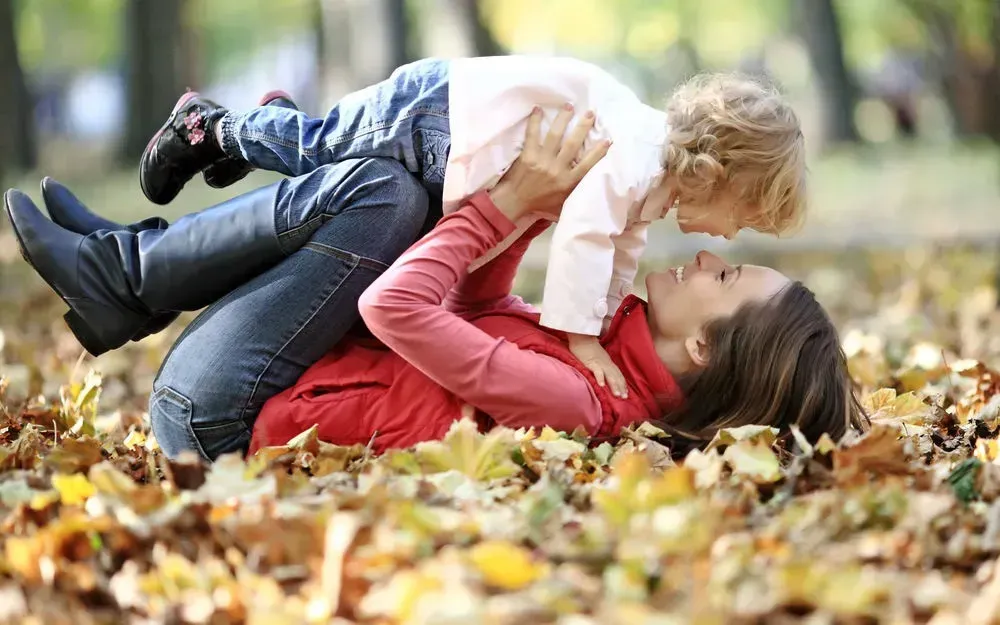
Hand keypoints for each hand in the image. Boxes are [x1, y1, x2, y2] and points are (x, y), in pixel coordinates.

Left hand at [488, 104, 609, 221]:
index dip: (599, 151)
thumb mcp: (562, 203)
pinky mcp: (528, 155)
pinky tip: (538, 109)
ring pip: (555, 135)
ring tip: (569, 106)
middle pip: (573, 144)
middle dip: (583, 126)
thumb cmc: (540, 203)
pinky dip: (535, 121)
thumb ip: (575, 192)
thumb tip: (588, 186)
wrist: (515, 202)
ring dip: (563, 118)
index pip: (588, 164)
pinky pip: (533, 134)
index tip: (608, 139)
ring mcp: (542, 161)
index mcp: (568, 181)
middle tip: (591, 113)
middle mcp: (557, 169)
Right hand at [567, 333, 627, 398]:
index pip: (617, 373)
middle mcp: (606, 363)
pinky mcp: (591, 362)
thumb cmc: (587, 346)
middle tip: (625, 397)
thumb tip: (603, 372)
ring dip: (614, 385)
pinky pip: (597, 371)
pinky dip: (600, 378)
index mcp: (608, 361)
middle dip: (621, 387)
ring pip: (609, 375)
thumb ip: (601, 364)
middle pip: (616, 376)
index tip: (625, 392)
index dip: (622, 383)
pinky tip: (602, 386)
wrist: (581, 336)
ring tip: (617, 395)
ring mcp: (599, 363)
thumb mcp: (597, 356)